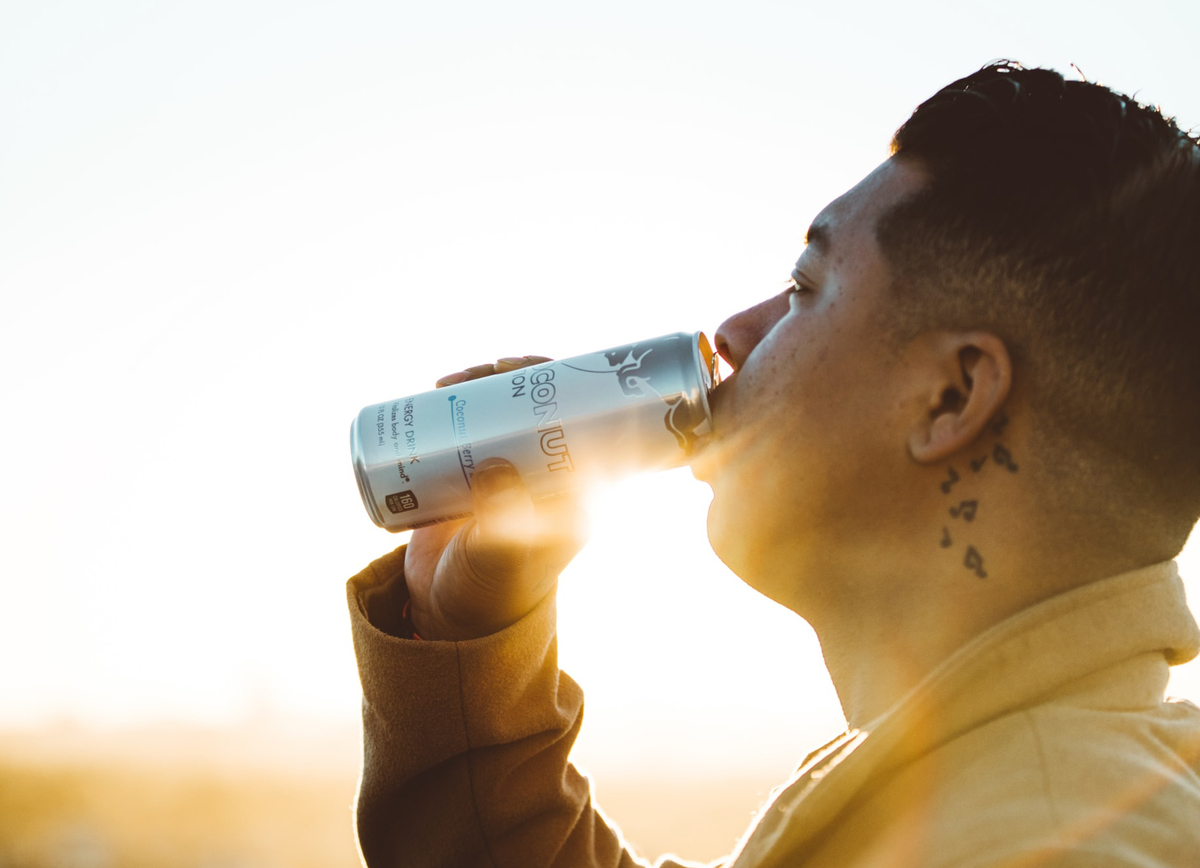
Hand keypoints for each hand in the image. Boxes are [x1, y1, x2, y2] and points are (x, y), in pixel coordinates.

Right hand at [403, 357, 588, 640]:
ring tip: (451, 381)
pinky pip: (471, 425)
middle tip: (486, 369)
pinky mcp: (473, 472)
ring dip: (483, 383)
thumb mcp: (500, 555)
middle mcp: (547, 474)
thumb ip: (503, 520)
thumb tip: (495, 469)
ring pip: (504, 410)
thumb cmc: (489, 591)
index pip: (587, 423)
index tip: (540, 368)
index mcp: (576, 490)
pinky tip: (439, 388)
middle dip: (516, 376)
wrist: (449, 616)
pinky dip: (457, 402)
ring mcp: (510, 470)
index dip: (571, 386)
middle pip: (542, 406)